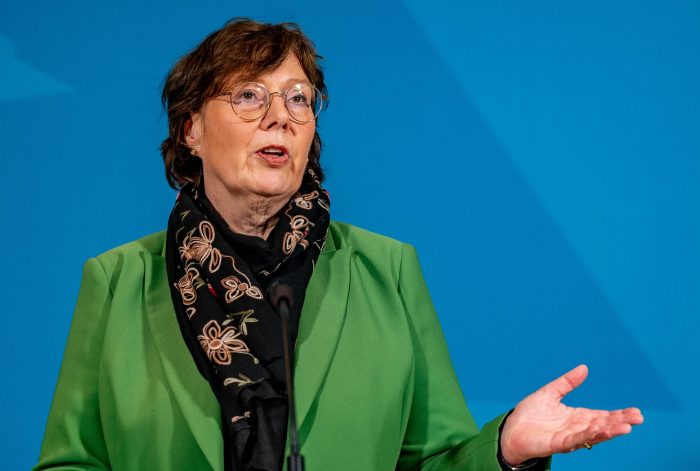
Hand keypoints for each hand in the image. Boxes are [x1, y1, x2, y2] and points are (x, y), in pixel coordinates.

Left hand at [500, 364, 643, 465]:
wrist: (511, 430)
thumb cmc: (530, 414)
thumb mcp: (550, 393)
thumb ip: (567, 382)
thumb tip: (585, 368)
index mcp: (577, 417)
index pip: (602, 415)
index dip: (619, 414)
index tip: (636, 411)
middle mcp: (577, 428)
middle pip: (603, 426)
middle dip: (620, 422)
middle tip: (638, 419)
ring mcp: (569, 437)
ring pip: (593, 435)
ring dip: (609, 431)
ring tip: (626, 427)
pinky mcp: (557, 443)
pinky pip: (575, 440)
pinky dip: (587, 436)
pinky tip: (598, 431)